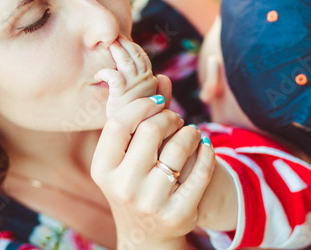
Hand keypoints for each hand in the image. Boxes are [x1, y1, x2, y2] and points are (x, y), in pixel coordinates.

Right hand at [91, 77, 215, 248]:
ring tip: (191, 134)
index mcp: (103, 169)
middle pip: (151, 129)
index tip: (158, 103)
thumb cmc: (133, 183)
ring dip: (191, 132)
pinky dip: (207, 152)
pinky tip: (205, 147)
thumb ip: (142, 117)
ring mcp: (150, 202)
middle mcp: (123, 187)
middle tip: (176, 121)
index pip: (119, 123)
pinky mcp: (178, 213)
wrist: (145, 235)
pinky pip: (201, 171)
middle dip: (170, 117)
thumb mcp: (126, 157)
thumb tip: (161, 77)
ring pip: (180, 147)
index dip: (141, 105)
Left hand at [94, 35, 156, 117]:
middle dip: (124, 43)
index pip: (142, 58)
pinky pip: (113, 75)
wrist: (131, 139)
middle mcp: (147, 82)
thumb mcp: (145, 105)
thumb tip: (163, 77)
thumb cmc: (136, 123)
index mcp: (152, 82)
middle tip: (113, 36)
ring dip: (116, 49)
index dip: (131, 47)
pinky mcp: (121, 94)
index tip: (121, 41)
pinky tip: (98, 75)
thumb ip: (153, 91)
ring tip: (107, 44)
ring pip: (125, 60)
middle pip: (135, 55)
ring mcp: (135, 87)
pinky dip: (105, 71)